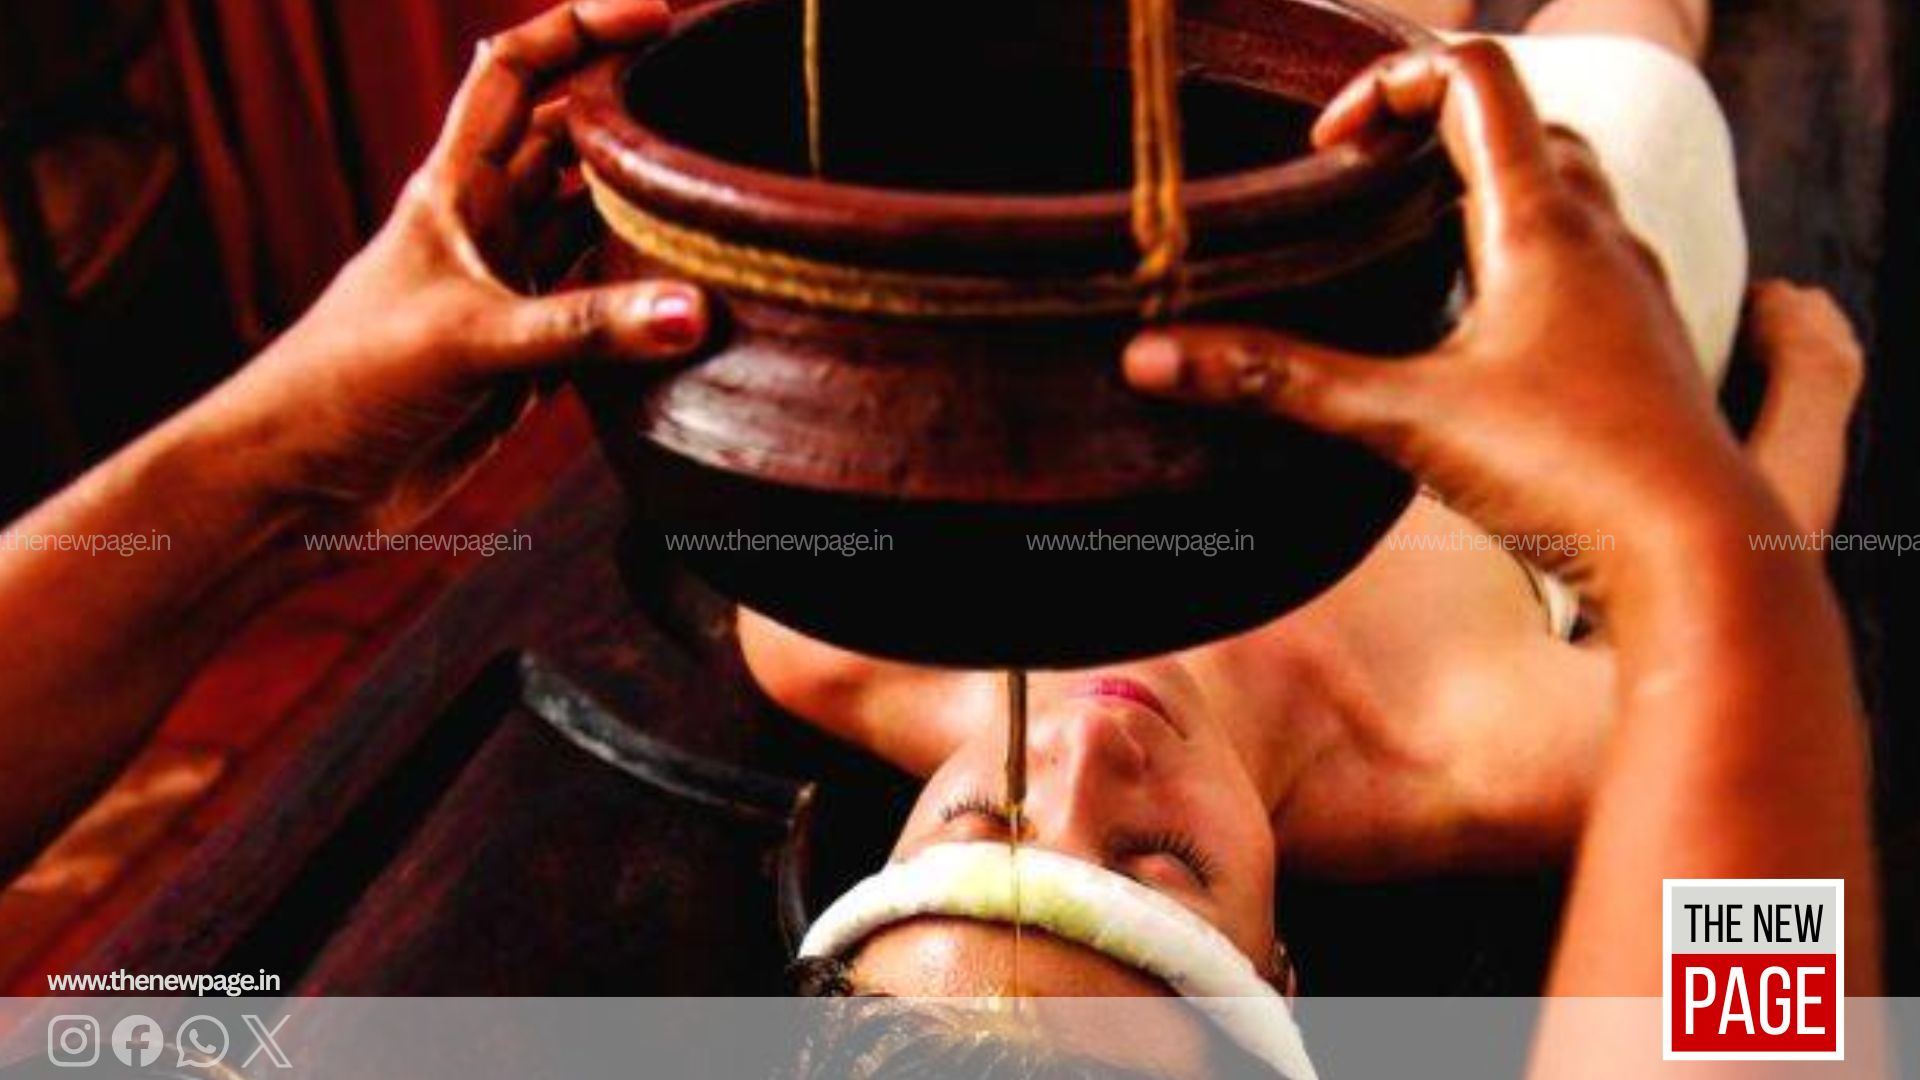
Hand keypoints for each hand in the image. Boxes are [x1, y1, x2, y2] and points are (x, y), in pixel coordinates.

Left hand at [204, 0, 705, 530]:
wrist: (295, 484)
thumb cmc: (348, 385)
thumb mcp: (469, 340)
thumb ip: (585, 326)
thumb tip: (699, 309)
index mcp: (454, 191)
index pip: (518, 72)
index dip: (581, 29)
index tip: (660, 17)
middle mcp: (485, 232)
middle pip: (572, 145)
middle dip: (636, 118)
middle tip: (723, 109)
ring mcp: (507, 297)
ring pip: (592, 230)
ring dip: (648, 218)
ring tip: (727, 206)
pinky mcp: (524, 365)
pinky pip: (600, 316)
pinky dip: (644, 310)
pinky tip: (696, 310)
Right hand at [1123, 42, 1797, 602]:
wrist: (1698, 555)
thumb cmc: (1565, 470)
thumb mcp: (1401, 418)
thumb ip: (1275, 379)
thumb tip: (1148, 355)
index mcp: (1541, 222)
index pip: (1476, 79)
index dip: (1391, 82)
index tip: (1328, 147)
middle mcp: (1600, 237)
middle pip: (1525, 125)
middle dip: (1438, 126)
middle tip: (1365, 179)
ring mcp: (1632, 291)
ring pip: (1568, 190)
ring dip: (1492, 186)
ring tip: (1417, 239)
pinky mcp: (1645, 347)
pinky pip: (1590, 259)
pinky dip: (1530, 254)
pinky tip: (1484, 322)